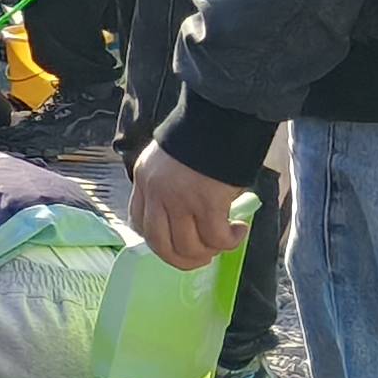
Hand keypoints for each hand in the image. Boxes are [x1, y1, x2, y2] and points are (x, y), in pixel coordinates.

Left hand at [129, 144, 248, 270]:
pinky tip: (238, 231)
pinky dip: (230, 241)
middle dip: (182, 260)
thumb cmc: (203, 137)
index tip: (176, 245)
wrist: (221, 117)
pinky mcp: (206, 203)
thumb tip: (187, 217)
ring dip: (210, 251)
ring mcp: (179, 199)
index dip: (158, 241)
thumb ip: (170, 186)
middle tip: (202, 259)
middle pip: (159, 244)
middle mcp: (156, 192)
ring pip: (188, 247)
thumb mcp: (171, 161)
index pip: (139, 223)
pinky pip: (216, 238)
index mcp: (144, 179)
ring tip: (226, 240)